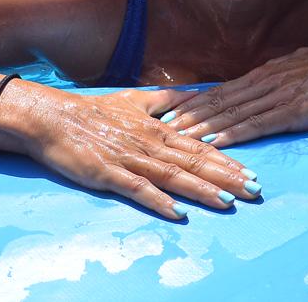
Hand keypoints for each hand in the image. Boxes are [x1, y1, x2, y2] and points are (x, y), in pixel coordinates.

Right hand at [4, 85, 260, 219]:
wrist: (54, 118)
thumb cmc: (94, 111)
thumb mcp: (134, 100)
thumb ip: (166, 101)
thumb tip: (196, 95)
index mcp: (157, 128)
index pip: (199, 147)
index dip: (227, 162)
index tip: (251, 174)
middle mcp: (149, 144)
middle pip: (193, 163)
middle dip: (225, 178)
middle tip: (253, 191)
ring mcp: (130, 159)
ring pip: (172, 176)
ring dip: (200, 190)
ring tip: (227, 202)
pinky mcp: (108, 174)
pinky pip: (138, 189)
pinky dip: (159, 200)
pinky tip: (178, 213)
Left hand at [156, 41, 307, 147]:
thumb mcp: (298, 64)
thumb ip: (277, 75)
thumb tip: (261, 78)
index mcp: (265, 72)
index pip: (222, 88)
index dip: (194, 99)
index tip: (170, 107)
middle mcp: (265, 82)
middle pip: (219, 100)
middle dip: (189, 113)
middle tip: (161, 123)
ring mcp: (277, 97)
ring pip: (231, 113)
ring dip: (203, 125)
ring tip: (178, 134)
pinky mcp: (292, 112)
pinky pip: (256, 125)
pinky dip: (233, 134)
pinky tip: (215, 142)